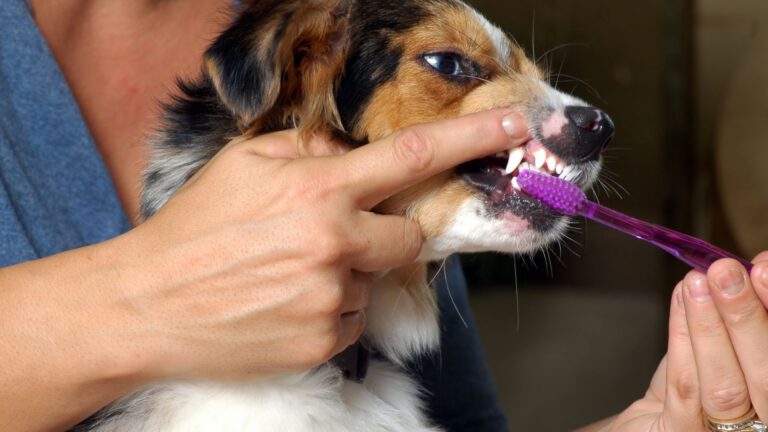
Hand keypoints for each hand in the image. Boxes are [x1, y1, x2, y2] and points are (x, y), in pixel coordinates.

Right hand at [107, 109, 528, 380]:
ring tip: (290, 274)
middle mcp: (335, 244)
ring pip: (376, 280)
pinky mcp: (325, 341)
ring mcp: (332, 299)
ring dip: (349, 273)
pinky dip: (333, 308)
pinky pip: (354, 318)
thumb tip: (345, 154)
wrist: (147, 305)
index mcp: (319, 190)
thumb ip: (306, 149)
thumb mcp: (244, 164)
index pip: (413, 157)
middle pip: (409, 237)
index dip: (472, 140)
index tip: (517, 128)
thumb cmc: (194, 228)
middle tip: (340, 233)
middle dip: (389, 233)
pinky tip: (287, 302)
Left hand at [606, 252, 767, 430]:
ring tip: (698, 281)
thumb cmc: (698, 380)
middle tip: (727, 272)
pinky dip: (682, 338)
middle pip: (767, 376)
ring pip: (726, 385)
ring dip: (710, 325)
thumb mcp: (727, 344)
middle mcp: (764, 422)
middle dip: (747, 317)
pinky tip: (680, 300)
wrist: (655, 423)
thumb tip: (743, 266)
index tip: (763, 268)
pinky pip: (687, 387)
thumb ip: (741, 315)